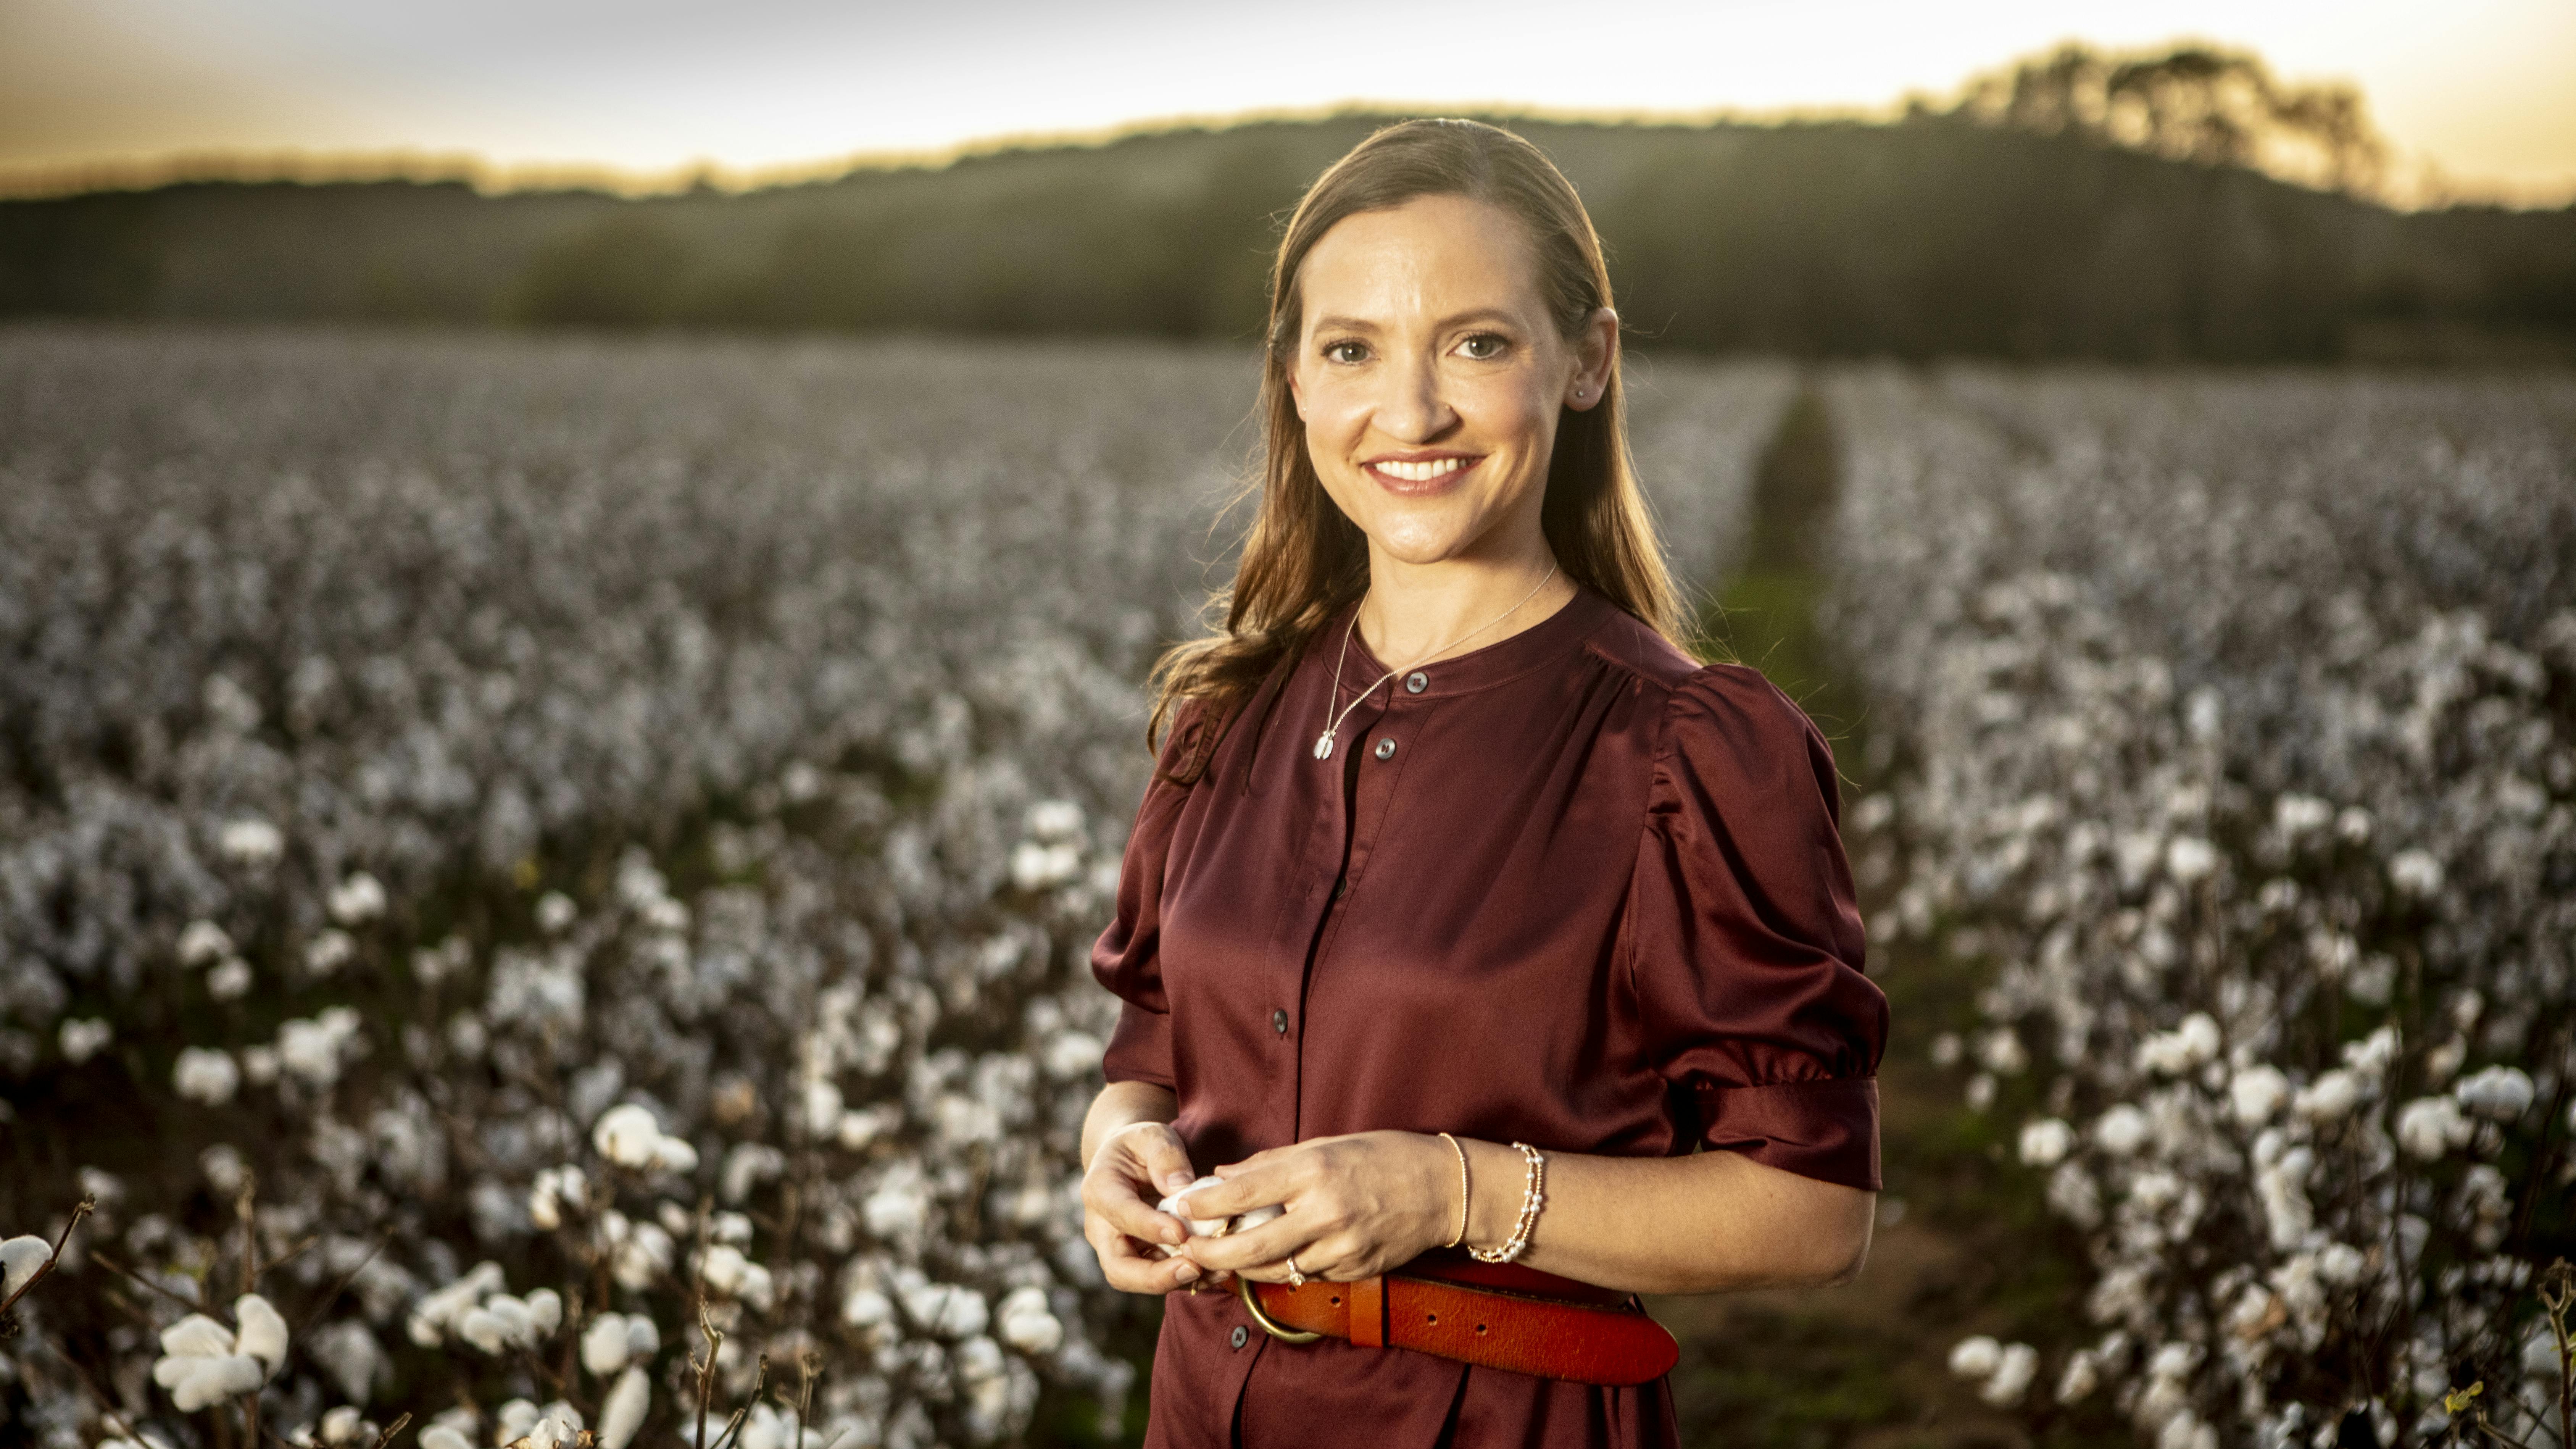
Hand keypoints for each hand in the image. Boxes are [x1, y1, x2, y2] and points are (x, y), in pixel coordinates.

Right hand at [1079, 1120, 1206, 1294]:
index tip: (1181, 1232)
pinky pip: (1158, 1278)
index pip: (1119, 1214)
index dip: (1148, 1227)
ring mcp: (1119, 1248)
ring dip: (1176, 1281)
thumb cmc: (1141, 1146)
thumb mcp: (1152, 1135)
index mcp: (1100, 1189)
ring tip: (1216, 1271)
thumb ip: (1164, 1156)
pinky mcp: (1139, 1259)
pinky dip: (1187, 1279)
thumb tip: (1182, 1188)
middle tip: (1193, 1268)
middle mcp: (1102, 1227)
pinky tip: (1218, 1271)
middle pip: (1118, 1267)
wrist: (1129, 1160)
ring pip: (1138, 1280)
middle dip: (1155, 1276)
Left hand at [1173, 1131, 1455, 1283]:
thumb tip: (1223, 1176)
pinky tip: (1276, 1258)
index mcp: (1315, 1171)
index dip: (1205, 1204)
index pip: (1244, 1192)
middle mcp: (1326, 1212)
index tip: (1182, 1206)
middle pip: (1251, 1248)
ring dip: (1244, 1267)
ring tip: (1222, 1258)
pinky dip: (1288, 1268)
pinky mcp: (1356, 1270)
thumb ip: (1273, 1164)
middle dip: (1211, 1255)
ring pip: (1277, 1270)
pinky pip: (1309, 1275)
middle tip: (1188, 1251)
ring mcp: (1342, 1247)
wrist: (1445, 1189)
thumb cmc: (1383, 1156)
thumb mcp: (1327, 1144)